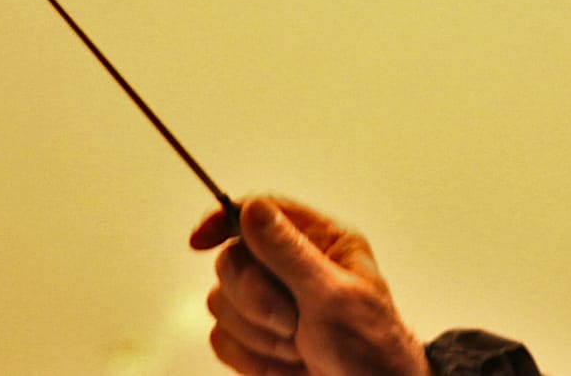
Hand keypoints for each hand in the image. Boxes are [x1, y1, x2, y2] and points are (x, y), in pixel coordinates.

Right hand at [191, 196, 431, 375]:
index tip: (199, 242)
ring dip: (258, 334)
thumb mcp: (333, 296)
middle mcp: (293, 267)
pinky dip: (250, 358)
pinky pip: (222, 339)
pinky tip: (286, 364)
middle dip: (256, 299)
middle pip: (233, 260)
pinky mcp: (257, 339)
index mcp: (321, 242)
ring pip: (221, 303)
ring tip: (298, 347)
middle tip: (292, 322)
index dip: (225, 220)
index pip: (263, 211)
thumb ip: (289, 252)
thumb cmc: (370, 348)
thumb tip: (253, 209)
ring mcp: (272, 303)